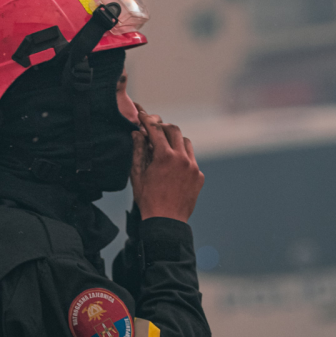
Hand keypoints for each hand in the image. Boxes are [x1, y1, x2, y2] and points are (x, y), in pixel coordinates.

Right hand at [130, 106, 203, 222]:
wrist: (166, 221)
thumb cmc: (148, 199)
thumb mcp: (138, 174)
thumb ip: (138, 151)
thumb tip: (137, 134)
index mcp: (165, 156)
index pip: (156, 129)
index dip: (148, 120)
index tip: (143, 115)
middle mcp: (182, 158)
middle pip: (174, 130)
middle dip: (163, 127)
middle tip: (155, 130)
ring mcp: (193, 167)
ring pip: (186, 143)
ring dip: (175, 141)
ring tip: (166, 148)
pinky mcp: (199, 176)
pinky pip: (192, 160)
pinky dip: (183, 158)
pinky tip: (174, 167)